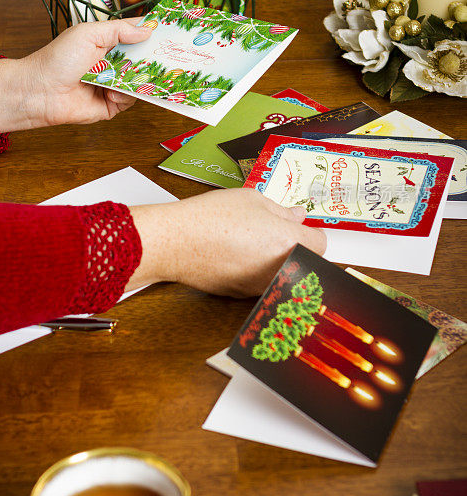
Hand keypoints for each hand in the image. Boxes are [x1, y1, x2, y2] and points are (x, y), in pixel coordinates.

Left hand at [0, 19, 151, 132]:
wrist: (40, 91)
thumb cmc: (57, 58)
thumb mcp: (89, 34)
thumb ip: (119, 30)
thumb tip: (146, 30)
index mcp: (107, 43)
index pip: (136, 37)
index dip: (151, 35)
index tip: (168, 33)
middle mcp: (112, 64)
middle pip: (143, 61)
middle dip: (153, 59)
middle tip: (166, 57)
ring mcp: (113, 85)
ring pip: (139, 82)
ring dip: (136, 79)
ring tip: (126, 75)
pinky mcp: (111, 106)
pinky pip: (130, 100)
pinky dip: (124, 95)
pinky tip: (111, 92)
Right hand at [127, 188, 326, 296]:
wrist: (176, 242)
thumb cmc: (211, 217)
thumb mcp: (252, 199)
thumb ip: (281, 210)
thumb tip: (298, 215)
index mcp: (288, 242)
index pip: (320, 244)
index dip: (311, 233)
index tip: (300, 227)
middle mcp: (279, 270)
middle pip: (303, 263)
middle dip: (295, 249)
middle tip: (276, 233)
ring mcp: (261, 286)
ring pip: (282, 275)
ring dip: (276, 262)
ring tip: (252, 243)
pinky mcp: (243, 295)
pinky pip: (260, 283)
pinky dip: (255, 272)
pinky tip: (236, 256)